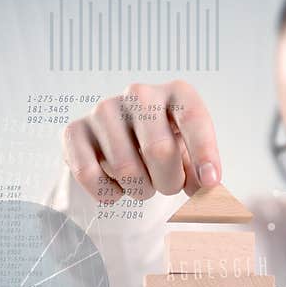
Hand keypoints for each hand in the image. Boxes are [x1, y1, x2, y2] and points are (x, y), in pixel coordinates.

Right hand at [61, 80, 220, 201]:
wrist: (120, 143)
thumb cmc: (167, 147)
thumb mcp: (191, 154)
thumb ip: (203, 172)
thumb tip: (207, 188)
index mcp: (176, 92)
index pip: (193, 118)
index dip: (204, 153)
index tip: (210, 182)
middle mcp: (139, 93)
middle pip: (159, 150)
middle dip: (169, 182)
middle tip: (168, 186)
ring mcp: (104, 108)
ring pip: (126, 169)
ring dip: (140, 190)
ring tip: (142, 182)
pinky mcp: (75, 129)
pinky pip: (90, 176)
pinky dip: (109, 194)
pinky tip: (116, 187)